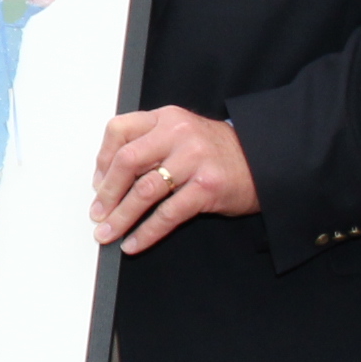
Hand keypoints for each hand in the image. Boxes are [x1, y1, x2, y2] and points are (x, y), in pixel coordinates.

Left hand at [91, 107, 256, 252]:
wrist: (263, 162)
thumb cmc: (217, 152)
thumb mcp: (181, 135)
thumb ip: (149, 147)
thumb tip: (107, 179)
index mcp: (166, 118)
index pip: (119, 131)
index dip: (102, 159)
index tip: (97, 183)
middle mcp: (178, 134)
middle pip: (127, 161)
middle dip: (107, 193)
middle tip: (97, 213)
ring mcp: (194, 160)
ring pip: (144, 191)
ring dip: (121, 217)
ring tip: (108, 233)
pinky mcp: (207, 188)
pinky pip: (167, 214)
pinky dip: (146, 232)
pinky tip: (134, 243)